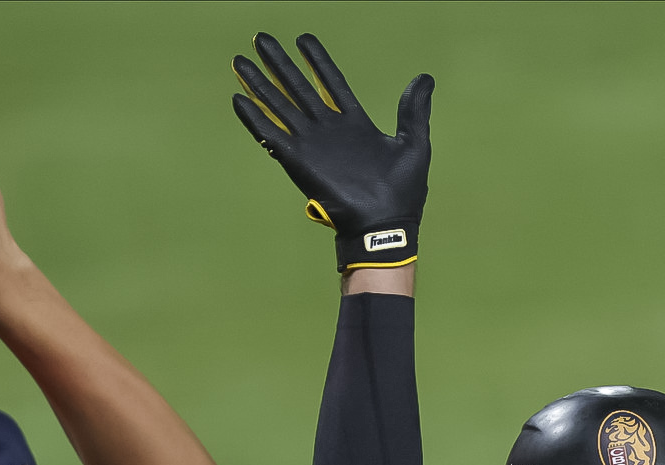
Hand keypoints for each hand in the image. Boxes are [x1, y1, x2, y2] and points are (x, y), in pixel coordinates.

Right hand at [233, 34, 431, 271]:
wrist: (385, 225)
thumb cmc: (403, 192)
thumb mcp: (414, 144)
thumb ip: (414, 110)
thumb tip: (425, 78)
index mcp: (355, 124)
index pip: (331, 83)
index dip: (317, 62)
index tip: (303, 39)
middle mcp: (329, 130)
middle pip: (298, 87)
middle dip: (280, 64)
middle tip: (261, 39)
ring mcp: (312, 144)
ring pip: (281, 105)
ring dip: (260, 83)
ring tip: (240, 61)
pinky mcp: (299, 160)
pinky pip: (272, 134)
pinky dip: (255, 118)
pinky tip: (239, 99)